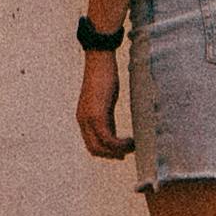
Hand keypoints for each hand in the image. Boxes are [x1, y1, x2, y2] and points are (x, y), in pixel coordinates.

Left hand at [76, 44, 131, 162]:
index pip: (91, 144)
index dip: (106, 152)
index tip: (120, 152)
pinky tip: (131, 140)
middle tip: (127, 152)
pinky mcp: (97, 115)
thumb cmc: (103, 77)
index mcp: (83, 118)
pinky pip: (108, 139)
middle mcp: (83, 121)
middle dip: (111, 155)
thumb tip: (113, 134)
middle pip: (94, 150)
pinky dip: (120, 144)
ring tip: (132, 146)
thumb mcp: (105, 102)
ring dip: (118, 151)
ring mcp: (88, 119)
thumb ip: (106, 118)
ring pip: (101, 147)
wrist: (99, 61)